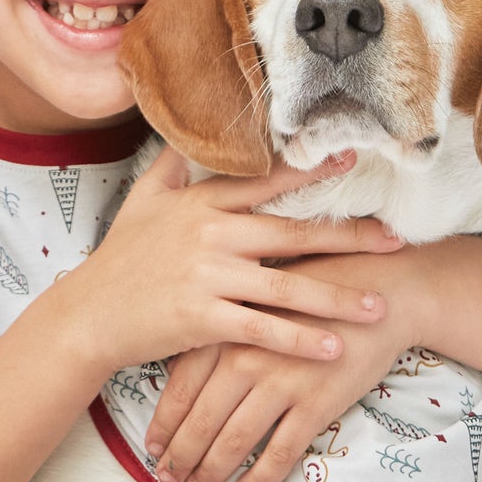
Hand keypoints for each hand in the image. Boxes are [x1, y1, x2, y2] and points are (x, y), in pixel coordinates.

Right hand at [64, 143, 404, 378]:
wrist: (87, 315)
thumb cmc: (119, 260)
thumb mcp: (141, 202)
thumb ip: (168, 167)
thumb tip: (181, 131)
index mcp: (200, 203)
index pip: (265, 182)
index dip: (310, 172)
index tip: (352, 163)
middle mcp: (209, 234)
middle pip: (293, 232)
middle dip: (349, 237)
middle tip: (395, 241)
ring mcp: (207, 276)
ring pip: (287, 285)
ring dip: (337, 297)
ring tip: (378, 305)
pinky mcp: (201, 318)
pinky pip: (263, 330)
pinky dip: (300, 341)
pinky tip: (333, 349)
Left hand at [143, 250, 423, 481]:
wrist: (380, 290)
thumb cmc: (315, 289)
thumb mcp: (255, 299)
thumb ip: (219, 331)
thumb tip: (183, 372)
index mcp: (225, 331)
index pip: (180, 388)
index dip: (164, 424)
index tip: (152, 449)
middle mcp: (245, 358)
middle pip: (201, 421)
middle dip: (181, 456)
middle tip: (167, 479)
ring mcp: (280, 383)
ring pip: (234, 441)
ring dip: (212, 471)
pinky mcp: (316, 403)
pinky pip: (280, 452)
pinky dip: (260, 478)